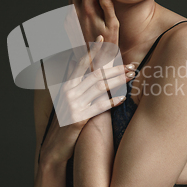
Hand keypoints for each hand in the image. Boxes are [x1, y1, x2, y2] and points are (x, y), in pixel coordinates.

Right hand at [40, 38, 134, 162]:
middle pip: (95, 74)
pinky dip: (111, 101)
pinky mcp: (78, 119)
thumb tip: (72, 61)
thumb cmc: (63, 123)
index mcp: (66, 86)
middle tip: (132, 65)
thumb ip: (71, 81)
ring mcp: (73, 105)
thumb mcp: (64, 99)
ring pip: (99, 88)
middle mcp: (68, 92)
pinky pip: (98, 107)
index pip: (80, 63)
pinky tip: (123, 98)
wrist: (54, 148)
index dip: (91, 51)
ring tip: (132, 77)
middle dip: (115, 68)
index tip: (103, 39)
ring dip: (118, 81)